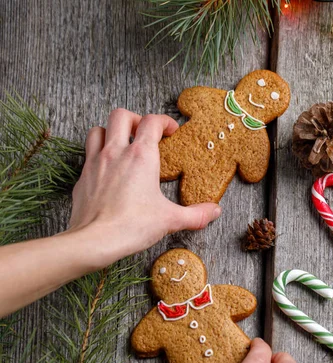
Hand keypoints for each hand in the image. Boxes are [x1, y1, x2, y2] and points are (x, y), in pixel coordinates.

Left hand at [68, 109, 220, 269]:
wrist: (94, 241)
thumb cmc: (132, 226)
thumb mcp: (171, 220)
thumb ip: (196, 214)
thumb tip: (214, 211)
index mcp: (141, 156)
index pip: (152, 122)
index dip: (164, 121)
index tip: (171, 131)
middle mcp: (117, 152)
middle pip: (121, 115)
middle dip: (136, 119)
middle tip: (145, 133)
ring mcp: (96, 162)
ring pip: (99, 129)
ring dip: (112, 132)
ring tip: (123, 144)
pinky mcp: (82, 177)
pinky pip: (88, 153)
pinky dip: (98, 153)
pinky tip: (108, 168)